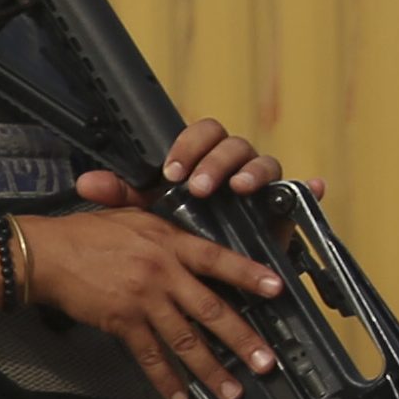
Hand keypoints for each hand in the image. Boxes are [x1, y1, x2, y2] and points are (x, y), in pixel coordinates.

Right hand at [16, 208, 287, 398]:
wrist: (46, 255)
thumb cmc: (88, 232)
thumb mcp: (132, 215)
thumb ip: (166, 229)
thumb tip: (195, 236)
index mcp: (169, 243)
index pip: (217, 259)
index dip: (248, 274)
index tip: (278, 289)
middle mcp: (162, 273)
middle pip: (210, 310)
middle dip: (242, 338)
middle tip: (266, 362)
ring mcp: (143, 300)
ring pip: (185, 340)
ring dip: (210, 369)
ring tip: (232, 391)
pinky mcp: (122, 322)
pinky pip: (149, 356)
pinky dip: (165, 379)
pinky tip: (179, 397)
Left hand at [71, 116, 322, 210]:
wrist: (207, 266)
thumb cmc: (181, 230)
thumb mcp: (149, 214)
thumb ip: (122, 196)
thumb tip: (86, 184)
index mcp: (205, 158)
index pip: (203, 133)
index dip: (189, 146)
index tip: (172, 171)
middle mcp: (235, 166)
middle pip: (234, 145)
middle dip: (216, 162)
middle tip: (201, 186)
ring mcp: (263, 185)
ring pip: (266, 162)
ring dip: (253, 172)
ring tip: (241, 189)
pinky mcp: (284, 208)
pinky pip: (301, 192)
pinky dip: (308, 189)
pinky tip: (312, 188)